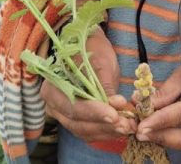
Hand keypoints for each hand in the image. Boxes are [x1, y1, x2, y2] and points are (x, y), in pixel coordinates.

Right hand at [41, 26, 135, 140]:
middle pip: (76, 122)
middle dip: (103, 125)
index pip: (72, 106)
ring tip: (128, 127)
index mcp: (53, 88)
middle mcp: (54, 105)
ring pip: (83, 130)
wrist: (88, 47)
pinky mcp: (74, 120)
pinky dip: (104, 132)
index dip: (94, 113)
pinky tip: (120, 128)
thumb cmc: (93, 51)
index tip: (114, 115)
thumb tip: (116, 104)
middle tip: (126, 124)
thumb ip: (106, 86)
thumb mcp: (101, 64)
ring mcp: (63, 114)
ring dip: (106, 131)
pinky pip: (87, 132)